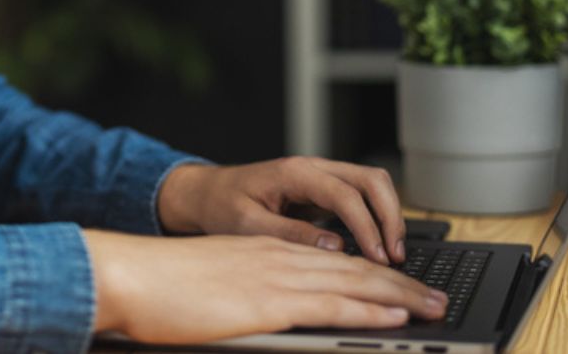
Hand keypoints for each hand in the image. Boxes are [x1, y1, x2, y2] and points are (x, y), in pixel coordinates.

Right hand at [83, 230, 446, 344]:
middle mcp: (277, 257)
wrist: (129, 275)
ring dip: (399, 296)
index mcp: (264, 252)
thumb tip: (264, 314)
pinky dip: (367, 308)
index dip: (375, 276)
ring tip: (433, 307)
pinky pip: (330, 302)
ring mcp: (275, 276)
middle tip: (438, 299)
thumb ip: (245, 294)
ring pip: (353, 282)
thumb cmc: (158, 288)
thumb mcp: (212, 285)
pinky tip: (394, 315)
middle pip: (355, 268)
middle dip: (401, 285)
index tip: (404, 289)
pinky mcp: (267, 300)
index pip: (333, 262)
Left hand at [157, 158, 406, 265]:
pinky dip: (375, 216)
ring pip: (371, 184)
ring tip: (391, 252)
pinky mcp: (322, 189)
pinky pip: (360, 196)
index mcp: (294, 172)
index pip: (345, 194)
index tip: (377, 257)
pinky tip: (376, 245)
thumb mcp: (247, 225)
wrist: (207, 193)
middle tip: (395, 255)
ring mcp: (320, 176)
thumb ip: (289, 234)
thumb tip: (334, 246)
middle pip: (371, 179)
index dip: (367, 226)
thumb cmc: (222, 205)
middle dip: (390, 216)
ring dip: (387, 215)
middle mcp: (313, 167)